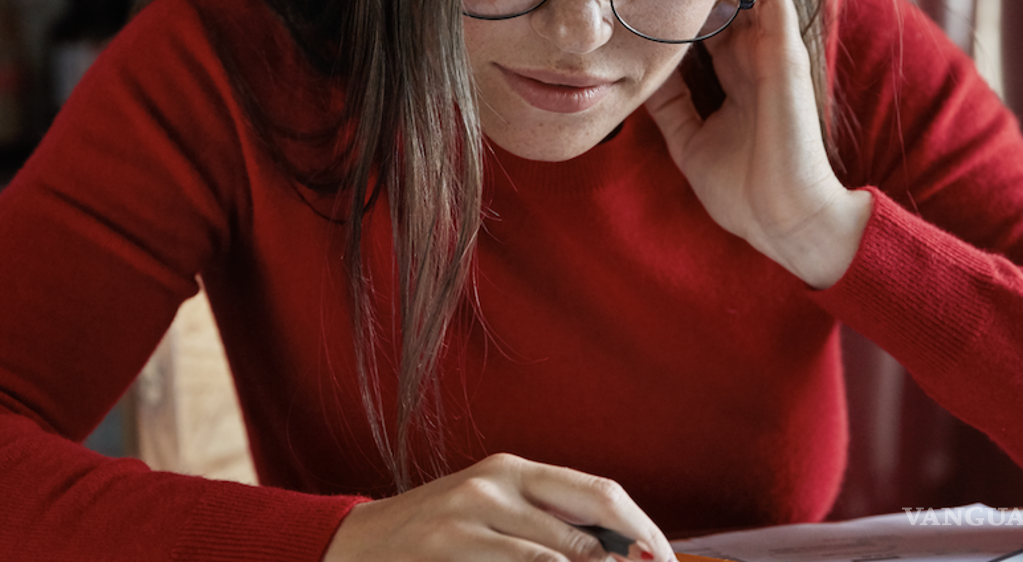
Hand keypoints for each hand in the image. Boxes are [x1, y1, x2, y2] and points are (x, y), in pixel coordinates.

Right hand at [321, 453, 674, 561]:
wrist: (357, 544)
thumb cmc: (436, 532)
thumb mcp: (491, 509)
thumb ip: (547, 522)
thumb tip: (619, 548)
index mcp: (514, 469)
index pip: (599, 492)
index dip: (641, 527)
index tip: (664, 559)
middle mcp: (497, 481)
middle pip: (589, 523)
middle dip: (630, 558)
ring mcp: (470, 513)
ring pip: (562, 554)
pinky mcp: (449, 546)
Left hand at [645, 0, 871, 287]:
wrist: (783, 220)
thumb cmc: (743, 191)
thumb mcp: (689, 141)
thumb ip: (670, 106)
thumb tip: (642, 75)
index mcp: (736, 78)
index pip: (708, 25)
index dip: (678, 7)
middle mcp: (754, 59)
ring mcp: (771, 53)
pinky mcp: (785, 53)